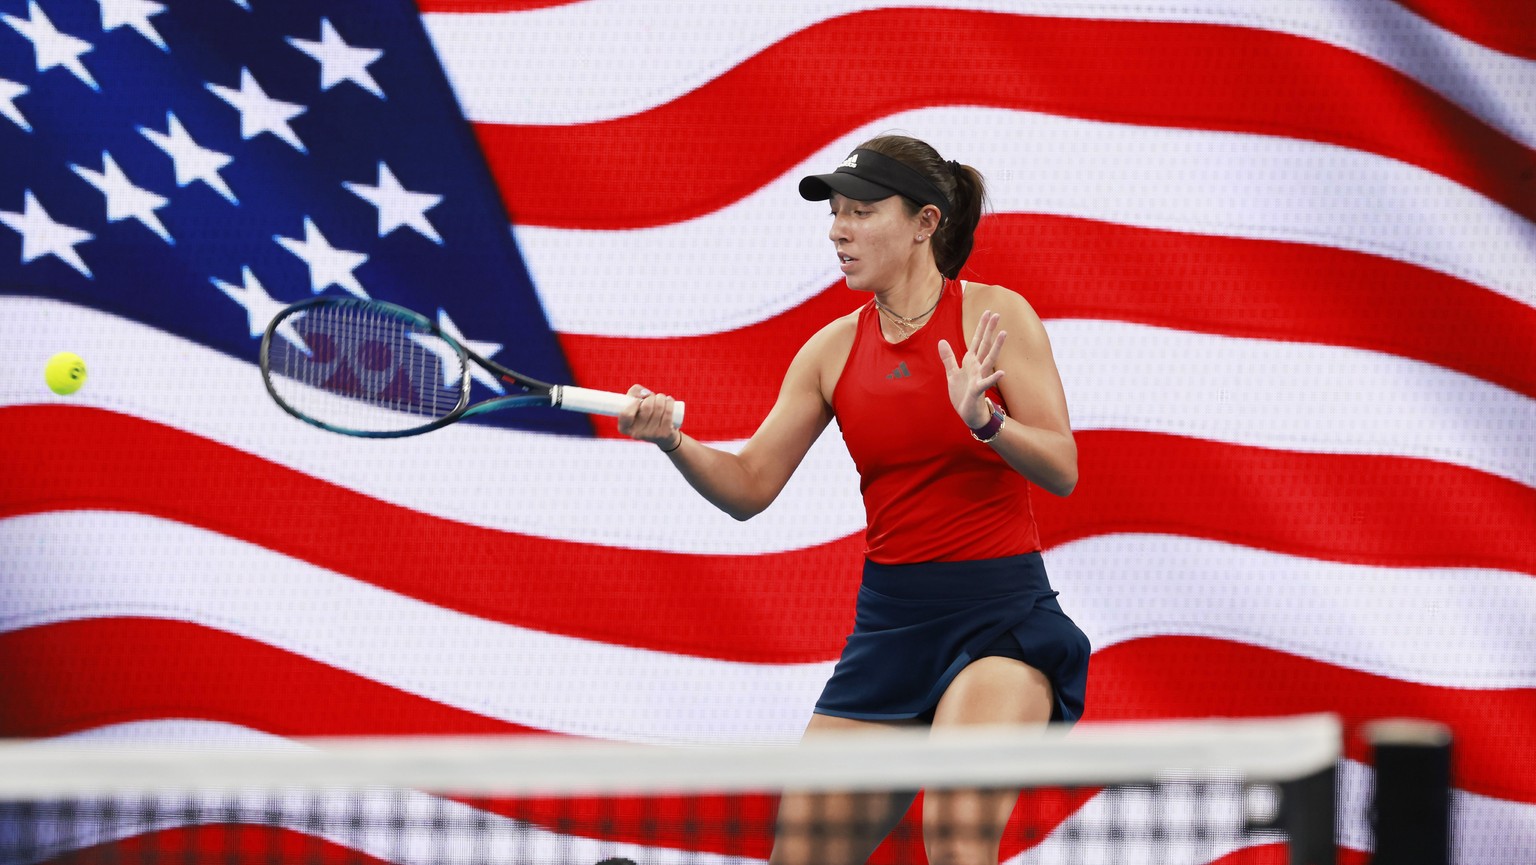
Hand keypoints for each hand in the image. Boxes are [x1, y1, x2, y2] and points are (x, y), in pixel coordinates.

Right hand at [618, 384, 680, 447]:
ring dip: (661, 397)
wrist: (662, 436)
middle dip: (651, 396)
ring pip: (658, 407)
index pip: (626, 414)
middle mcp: (637, 434)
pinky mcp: (665, 434)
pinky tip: (669, 400)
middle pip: (646, 407)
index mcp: (625, 428)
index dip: (634, 402)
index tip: (638, 399)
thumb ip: (633, 393)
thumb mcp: (634, 405)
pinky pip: (668, 412)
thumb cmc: (645, 416)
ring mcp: (652, 435)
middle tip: (652, 397)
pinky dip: (669, 402)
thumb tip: (645, 393)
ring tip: (661, 398)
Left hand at [937, 310, 1005, 427]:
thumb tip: (941, 341)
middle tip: (998, 314)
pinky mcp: (978, 390)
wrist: (968, 414)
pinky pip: (986, 383)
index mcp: (971, 362)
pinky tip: (1002, 373)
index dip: (982, 327)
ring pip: (989, 360)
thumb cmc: (962, 394)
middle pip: (985, 345)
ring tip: (1004, 333)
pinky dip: (994, 378)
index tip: (988, 312)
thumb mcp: (952, 374)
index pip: (977, 341)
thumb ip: (948, 358)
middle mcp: (978, 367)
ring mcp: (979, 378)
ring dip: (996, 347)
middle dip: (990, 330)